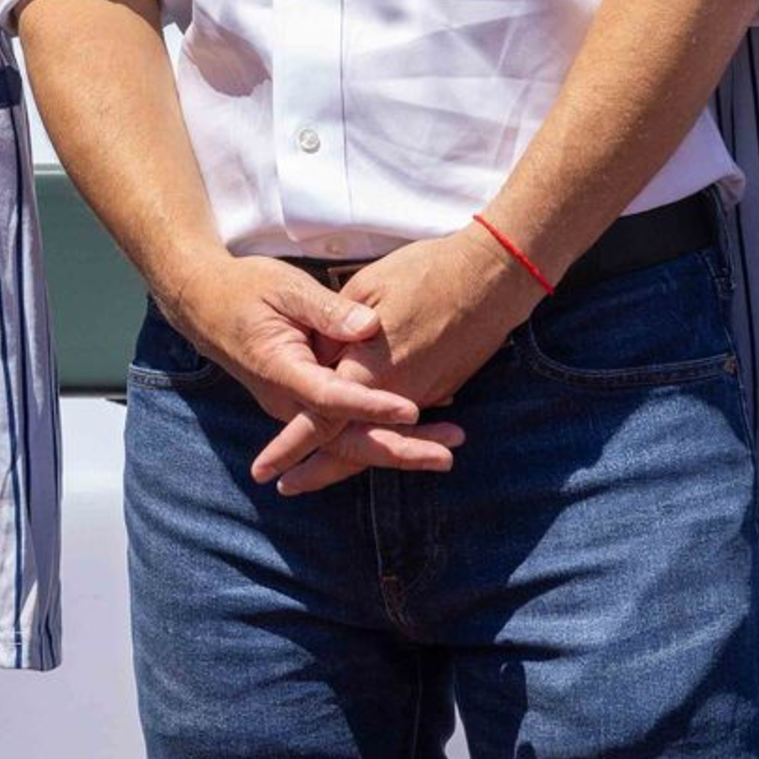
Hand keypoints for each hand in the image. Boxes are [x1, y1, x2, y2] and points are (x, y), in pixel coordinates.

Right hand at [161, 253, 435, 449]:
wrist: (205, 306)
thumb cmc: (246, 290)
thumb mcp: (285, 287)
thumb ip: (327, 310)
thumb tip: (369, 326)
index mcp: (283, 370)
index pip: (332, 399)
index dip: (372, 406)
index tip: (411, 410)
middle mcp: (289, 401)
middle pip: (347, 439)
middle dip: (399, 450)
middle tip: (448, 454)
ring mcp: (297, 409)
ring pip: (350, 441)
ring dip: (400, 447)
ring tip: (449, 448)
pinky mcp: (306, 406)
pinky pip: (345, 431)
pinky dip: (384, 433)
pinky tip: (426, 427)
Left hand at [250, 227, 533, 495]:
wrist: (494, 276)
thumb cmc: (426, 272)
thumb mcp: (367, 287)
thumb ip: (336, 327)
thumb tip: (316, 357)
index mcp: (369, 370)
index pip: (321, 422)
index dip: (291, 448)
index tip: (264, 471)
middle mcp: (397, 394)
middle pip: (351, 445)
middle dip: (318, 470)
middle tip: (287, 487)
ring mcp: (424, 394)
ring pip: (379, 437)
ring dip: (350, 456)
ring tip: (317, 474)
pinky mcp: (442, 386)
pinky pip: (404, 421)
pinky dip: (381, 435)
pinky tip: (366, 437)